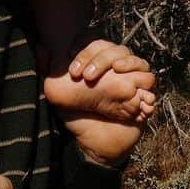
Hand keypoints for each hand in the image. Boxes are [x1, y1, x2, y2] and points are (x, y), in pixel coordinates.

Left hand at [54, 40, 156, 167]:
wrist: (93, 146)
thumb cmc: (76, 117)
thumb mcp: (58, 94)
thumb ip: (49, 71)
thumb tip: (40, 46)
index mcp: (97, 64)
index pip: (95, 42)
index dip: (85, 47)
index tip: (69, 58)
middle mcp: (115, 69)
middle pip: (115, 48)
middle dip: (100, 57)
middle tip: (85, 76)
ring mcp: (131, 82)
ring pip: (136, 59)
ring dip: (127, 61)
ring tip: (116, 69)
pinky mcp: (143, 97)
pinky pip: (149, 82)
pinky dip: (143, 81)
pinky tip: (133, 86)